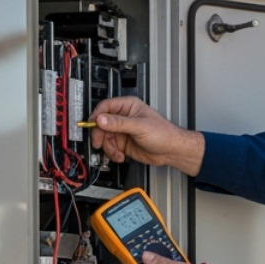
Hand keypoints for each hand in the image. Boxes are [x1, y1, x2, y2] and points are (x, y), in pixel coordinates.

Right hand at [89, 96, 204, 174]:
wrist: (171, 151)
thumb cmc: (163, 133)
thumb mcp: (139, 126)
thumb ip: (119, 123)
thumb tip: (101, 119)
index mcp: (128, 107)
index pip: (105, 107)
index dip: (97, 116)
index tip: (93, 124)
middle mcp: (123, 118)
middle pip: (101, 124)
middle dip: (100, 135)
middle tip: (100, 143)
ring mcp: (122, 131)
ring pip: (104, 137)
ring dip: (108, 147)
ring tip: (117, 153)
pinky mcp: (123, 144)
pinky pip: (110, 147)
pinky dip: (113, 154)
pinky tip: (120, 156)